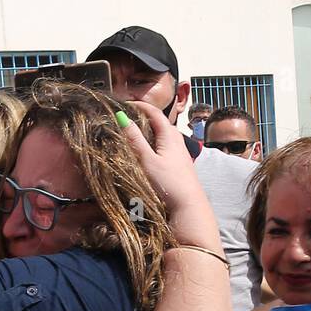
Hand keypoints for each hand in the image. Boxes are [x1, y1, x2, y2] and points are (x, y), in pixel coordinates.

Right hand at [118, 100, 219, 251]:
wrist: (189, 206)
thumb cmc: (167, 183)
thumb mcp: (147, 160)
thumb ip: (134, 139)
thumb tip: (122, 117)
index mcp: (170, 136)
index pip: (154, 113)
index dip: (140, 105)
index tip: (125, 103)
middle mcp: (177, 142)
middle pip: (160, 123)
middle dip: (145, 117)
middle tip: (128, 118)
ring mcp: (180, 154)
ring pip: (164, 136)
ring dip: (150, 131)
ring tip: (135, 134)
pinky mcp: (180, 166)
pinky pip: (166, 147)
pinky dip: (155, 143)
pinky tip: (148, 153)